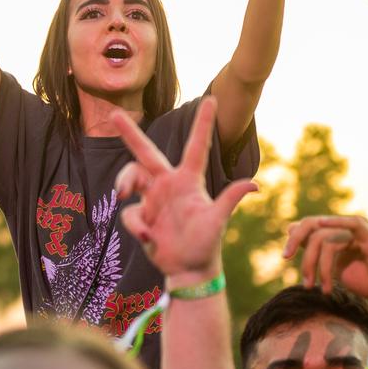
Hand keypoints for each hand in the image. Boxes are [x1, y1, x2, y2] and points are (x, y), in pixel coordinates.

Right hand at [112, 97, 256, 282]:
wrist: (188, 269)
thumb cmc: (206, 244)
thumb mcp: (217, 221)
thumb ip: (229, 199)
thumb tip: (254, 184)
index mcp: (189, 180)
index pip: (197, 146)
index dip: (203, 123)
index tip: (211, 99)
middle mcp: (167, 184)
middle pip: (145, 153)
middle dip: (130, 134)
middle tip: (114, 114)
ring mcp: (152, 199)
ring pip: (130, 178)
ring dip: (124, 182)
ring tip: (123, 193)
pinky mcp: (141, 217)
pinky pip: (130, 213)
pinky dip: (136, 224)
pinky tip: (147, 237)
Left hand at [283, 215, 367, 310]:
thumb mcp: (335, 268)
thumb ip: (316, 251)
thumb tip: (290, 230)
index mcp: (340, 234)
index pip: (310, 226)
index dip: (295, 238)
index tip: (285, 256)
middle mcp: (348, 229)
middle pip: (313, 227)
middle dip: (298, 244)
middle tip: (290, 264)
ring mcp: (360, 231)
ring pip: (325, 237)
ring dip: (316, 264)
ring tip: (315, 286)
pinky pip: (351, 223)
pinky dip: (335, 223)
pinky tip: (321, 230)